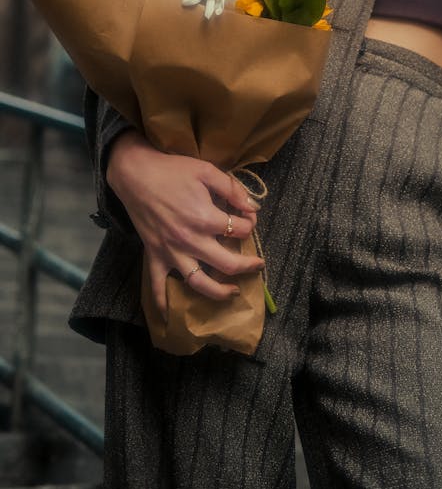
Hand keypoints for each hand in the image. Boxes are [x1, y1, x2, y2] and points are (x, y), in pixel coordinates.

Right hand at [106, 130, 263, 318]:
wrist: (136, 175)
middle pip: (227, 264)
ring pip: (199, 283)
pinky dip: (162, 304)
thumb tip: (253, 207)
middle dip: (247, 266)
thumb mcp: (207, 171)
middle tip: (257, 265)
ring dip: (219, 292)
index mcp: (206, 218)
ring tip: (233, 292)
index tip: (250, 219)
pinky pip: (157, 286)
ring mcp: (172, 252)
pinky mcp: (155, 256)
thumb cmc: (173, 171)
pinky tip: (169, 318)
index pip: (240, 230)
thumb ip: (232, 190)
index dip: (250, 224)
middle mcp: (191, 241)